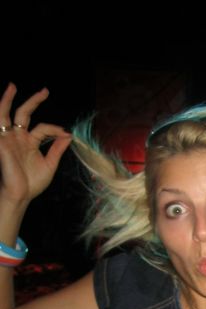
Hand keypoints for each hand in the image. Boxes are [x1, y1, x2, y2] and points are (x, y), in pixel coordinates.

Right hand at [0, 83, 71, 210]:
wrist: (21, 195)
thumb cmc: (32, 183)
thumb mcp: (50, 164)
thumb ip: (57, 149)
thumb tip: (69, 135)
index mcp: (30, 142)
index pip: (42, 127)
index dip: (55, 128)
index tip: (66, 133)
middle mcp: (18, 138)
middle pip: (24, 114)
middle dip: (34, 101)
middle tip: (45, 91)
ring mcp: (8, 139)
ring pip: (5, 114)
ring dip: (7, 100)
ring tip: (11, 86)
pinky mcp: (1, 144)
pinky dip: (0, 114)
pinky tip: (2, 107)